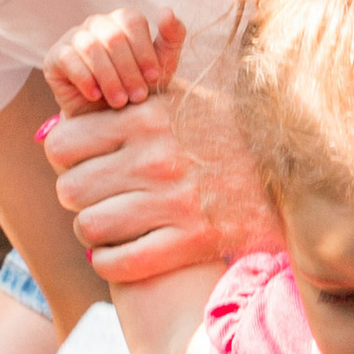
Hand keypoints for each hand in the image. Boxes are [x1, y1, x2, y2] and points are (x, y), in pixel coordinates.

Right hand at [40, 6, 182, 118]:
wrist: (106, 120)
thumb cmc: (136, 89)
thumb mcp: (161, 66)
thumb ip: (171, 37)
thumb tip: (167, 10)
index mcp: (122, 21)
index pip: (132, 21)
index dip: (144, 50)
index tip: (153, 78)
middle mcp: (97, 24)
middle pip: (113, 35)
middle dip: (128, 69)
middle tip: (138, 97)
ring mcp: (74, 37)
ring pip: (90, 46)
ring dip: (108, 77)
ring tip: (119, 101)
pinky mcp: (55, 56)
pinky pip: (68, 59)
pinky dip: (84, 78)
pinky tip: (95, 95)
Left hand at [43, 92, 252, 283]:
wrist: (291, 171)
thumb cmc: (225, 131)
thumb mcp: (181, 96)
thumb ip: (131, 91)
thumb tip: (82, 91)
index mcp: (145, 116)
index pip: (62, 144)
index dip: (67, 159)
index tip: (84, 164)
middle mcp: (155, 157)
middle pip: (70, 190)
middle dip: (79, 199)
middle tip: (98, 199)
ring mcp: (173, 201)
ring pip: (89, 228)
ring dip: (94, 234)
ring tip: (110, 227)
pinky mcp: (191, 241)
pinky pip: (118, 263)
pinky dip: (110, 263)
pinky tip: (121, 254)